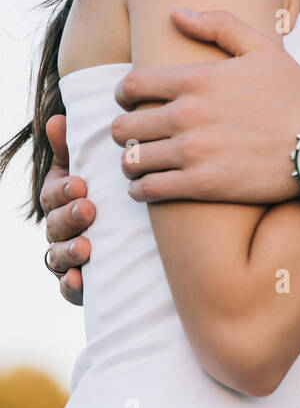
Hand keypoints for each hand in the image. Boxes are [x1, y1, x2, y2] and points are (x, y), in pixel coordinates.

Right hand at [40, 114, 95, 305]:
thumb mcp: (94, 168)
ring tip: (86, 247)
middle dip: (69, 217)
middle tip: (88, 210)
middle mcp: (61, 227)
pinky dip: (71, 284)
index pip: (53, 193)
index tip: (80, 184)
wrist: (138, 235)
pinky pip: (68, 287)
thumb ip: (75, 147)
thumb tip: (58, 119)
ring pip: (58, 255)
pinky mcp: (82, 282)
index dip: (63, 190)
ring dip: (69, 251)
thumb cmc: (110, 190)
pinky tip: (79, 279)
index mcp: (63, 197)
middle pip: (54, 224)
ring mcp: (69, 255)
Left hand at [110, 10, 299, 204]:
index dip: (122, 94)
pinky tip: (149, 186)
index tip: (128, 101)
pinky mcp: (203, 185)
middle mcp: (188, 115)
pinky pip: (150, 190)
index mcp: (198, 80)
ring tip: (141, 162)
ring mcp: (194, 152)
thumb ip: (217, 25)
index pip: (132, 85)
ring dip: (130, 161)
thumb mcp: (262, 47)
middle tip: (135, 134)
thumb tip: (176, 14)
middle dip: (124, 130)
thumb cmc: (296, 93)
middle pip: (123, 126)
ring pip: (131, 160)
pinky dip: (141, 189)